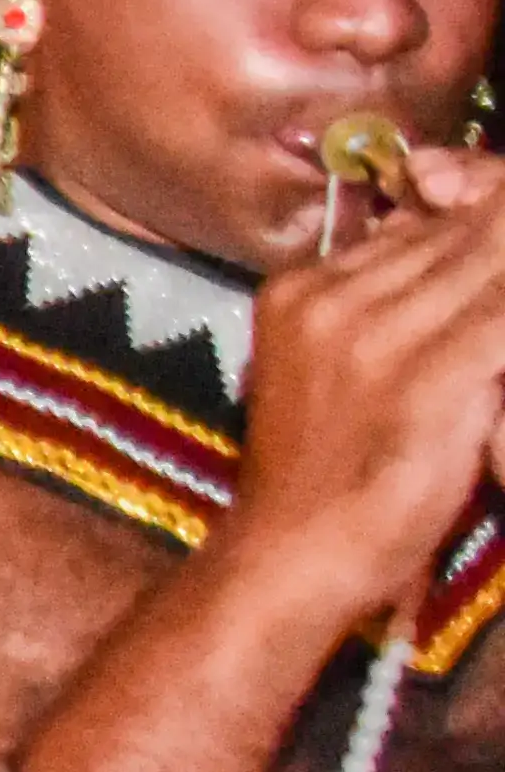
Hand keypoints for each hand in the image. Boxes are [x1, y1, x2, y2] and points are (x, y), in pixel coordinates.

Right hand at [228, 175, 504, 627]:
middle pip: (464, 228)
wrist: (288, 560)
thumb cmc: (319, 478)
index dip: (484, 211)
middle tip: (495, 316)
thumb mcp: (324, 370)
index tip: (493, 213)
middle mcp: (332, 296)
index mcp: (301, 288)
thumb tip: (437, 254)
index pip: (422, 217)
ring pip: (494, 257)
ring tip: (496, 336)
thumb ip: (374, 309)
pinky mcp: (431, 377)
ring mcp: (378, 333)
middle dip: (503, 231)